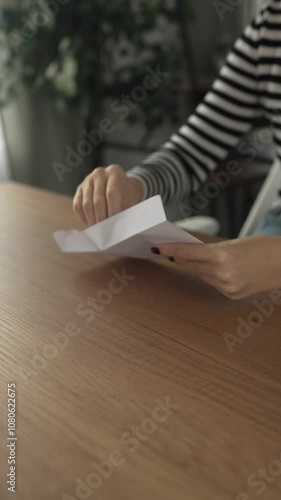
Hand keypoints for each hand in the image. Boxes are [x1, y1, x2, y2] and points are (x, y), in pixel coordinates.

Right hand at [73, 164, 143, 225]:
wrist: (120, 185)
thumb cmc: (127, 195)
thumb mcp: (131, 200)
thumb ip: (124, 211)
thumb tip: (117, 227)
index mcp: (115, 172)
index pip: (111, 193)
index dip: (112, 211)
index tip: (113, 224)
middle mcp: (99, 173)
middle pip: (97, 200)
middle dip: (101, 218)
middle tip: (104, 230)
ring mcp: (87, 180)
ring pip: (86, 204)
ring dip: (92, 219)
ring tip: (97, 228)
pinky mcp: (79, 188)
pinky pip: (77, 205)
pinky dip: (83, 216)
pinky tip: (90, 222)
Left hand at [156, 236, 280, 299]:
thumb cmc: (264, 248)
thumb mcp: (236, 243)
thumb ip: (213, 250)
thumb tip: (192, 253)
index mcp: (223, 256)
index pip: (189, 253)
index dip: (172, 250)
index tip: (159, 247)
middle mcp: (223, 274)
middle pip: (193, 265)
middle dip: (181, 257)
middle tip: (169, 250)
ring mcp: (227, 287)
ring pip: (202, 275)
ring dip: (195, 266)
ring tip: (188, 257)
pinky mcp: (232, 295)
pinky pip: (213, 284)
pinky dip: (210, 276)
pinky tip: (211, 269)